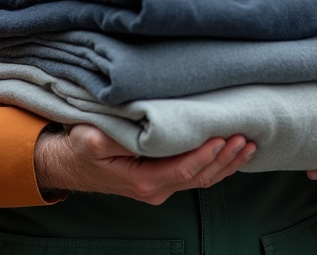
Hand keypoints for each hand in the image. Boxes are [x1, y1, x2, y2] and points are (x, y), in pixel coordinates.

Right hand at [34, 124, 255, 204]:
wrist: (69, 164)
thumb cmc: (80, 149)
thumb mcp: (92, 139)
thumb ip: (116, 137)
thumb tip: (141, 128)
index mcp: (142, 180)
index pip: (183, 169)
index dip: (206, 155)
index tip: (223, 137)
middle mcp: (156, 188)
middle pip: (199, 176)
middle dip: (225, 158)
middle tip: (245, 138)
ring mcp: (160, 187)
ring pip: (201, 179)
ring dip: (226, 164)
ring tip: (247, 146)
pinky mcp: (162, 180)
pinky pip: (195, 176)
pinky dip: (216, 166)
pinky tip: (230, 154)